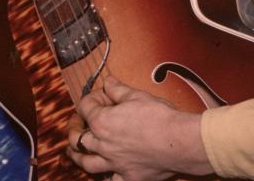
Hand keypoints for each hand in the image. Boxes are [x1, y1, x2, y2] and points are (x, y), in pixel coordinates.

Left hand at [67, 76, 210, 180]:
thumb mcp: (136, 96)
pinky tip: (105, 173)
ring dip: (78, 156)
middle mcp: (103, 144)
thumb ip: (117, 90)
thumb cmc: (159, 116)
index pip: (84, 106)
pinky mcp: (130, 178)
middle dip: (75, 128)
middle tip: (77, 124)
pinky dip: (106, 177)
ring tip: (73, 151)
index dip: (92, 98)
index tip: (103, 96)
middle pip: (78, 138)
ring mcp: (115, 163)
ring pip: (87, 163)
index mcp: (101, 121)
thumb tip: (108, 82)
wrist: (181, 143)